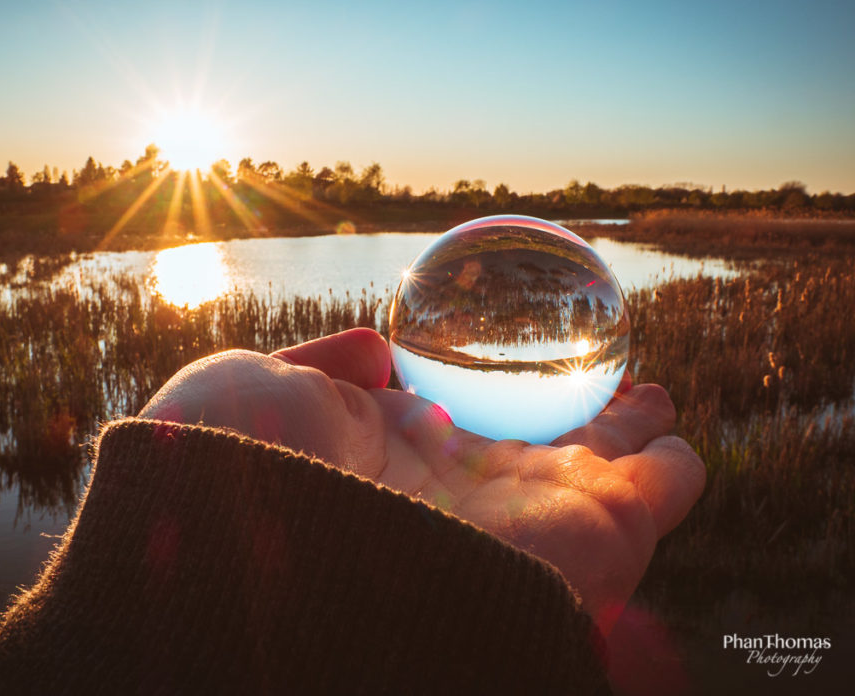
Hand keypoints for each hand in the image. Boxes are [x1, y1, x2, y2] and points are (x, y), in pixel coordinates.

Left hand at [139, 328, 705, 631]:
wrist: (254, 561)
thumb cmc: (230, 464)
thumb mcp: (255, 386)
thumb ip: (323, 364)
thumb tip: (379, 351)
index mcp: (386, 463)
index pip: (453, 429)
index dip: (486, 398)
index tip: (505, 366)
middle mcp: (459, 499)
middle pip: (532, 454)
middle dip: (569, 419)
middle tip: (604, 382)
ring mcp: (523, 522)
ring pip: (596, 476)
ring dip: (630, 437)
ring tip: (658, 397)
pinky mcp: (587, 543)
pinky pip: (649, 504)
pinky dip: (671, 473)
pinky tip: (682, 446)